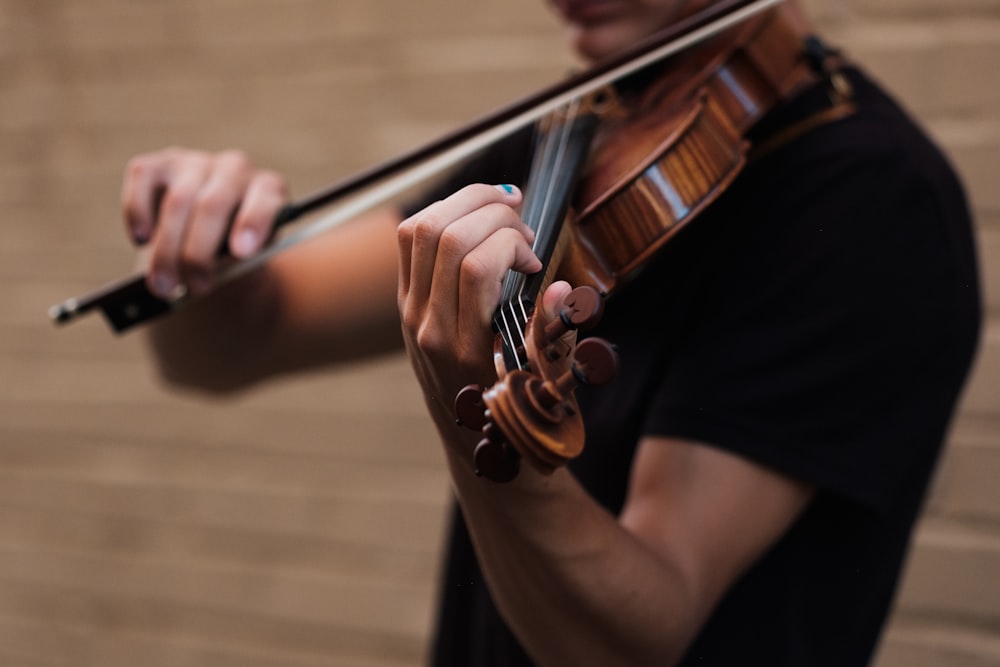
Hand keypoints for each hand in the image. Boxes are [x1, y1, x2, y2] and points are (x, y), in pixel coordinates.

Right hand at [120, 147, 287, 296]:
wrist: (209, 242)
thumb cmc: (233, 255)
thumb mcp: (246, 265)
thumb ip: (235, 267)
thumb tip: (199, 277)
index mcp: (269, 190)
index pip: (266, 200)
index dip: (253, 223)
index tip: (242, 252)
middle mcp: (235, 169)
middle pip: (213, 206)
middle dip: (198, 254)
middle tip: (195, 287)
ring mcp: (195, 162)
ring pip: (177, 202)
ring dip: (167, 250)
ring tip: (164, 285)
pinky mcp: (159, 164)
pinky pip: (142, 179)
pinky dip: (138, 213)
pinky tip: (142, 240)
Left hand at [397, 183, 541, 416]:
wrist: (473, 437)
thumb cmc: (518, 409)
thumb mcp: (549, 379)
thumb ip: (556, 332)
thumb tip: (562, 287)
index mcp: (466, 349)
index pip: (477, 268)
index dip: (513, 245)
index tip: (536, 262)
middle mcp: (429, 326)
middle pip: (448, 236)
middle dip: (494, 214)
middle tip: (526, 231)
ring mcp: (411, 311)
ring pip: (423, 227)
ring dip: (467, 203)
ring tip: (504, 209)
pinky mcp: (405, 299)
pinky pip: (411, 238)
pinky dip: (444, 212)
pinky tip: (476, 217)